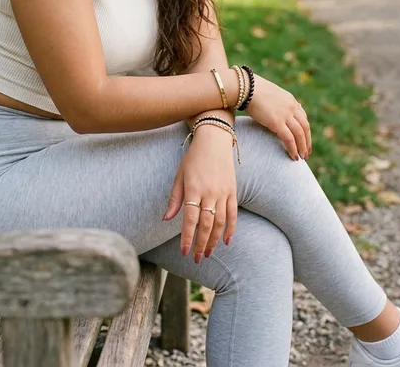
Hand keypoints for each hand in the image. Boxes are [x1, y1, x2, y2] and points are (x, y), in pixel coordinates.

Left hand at [163, 125, 237, 261]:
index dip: (187, 237)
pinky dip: (231, 229)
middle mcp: (209, 192)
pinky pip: (233, 214)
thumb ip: (175, 198)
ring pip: (220, 222)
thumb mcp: (179, 175)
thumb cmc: (193, 158)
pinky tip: (227, 241)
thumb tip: (167, 219)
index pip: (190, 219)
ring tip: (208, 253)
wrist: (214, 140)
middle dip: (201, 244)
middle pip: (206, 224)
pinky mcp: (232, 191)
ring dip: (214, 241)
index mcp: (193, 189)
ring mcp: (223, 192)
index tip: (184, 251)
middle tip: (196, 258)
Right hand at [245, 74, 311, 159]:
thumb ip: (275, 103)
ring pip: (300, 134)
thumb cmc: (251, 89)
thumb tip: (271, 110)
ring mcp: (285, 114)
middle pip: (305, 127)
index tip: (305, 139)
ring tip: (302, 157)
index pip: (303, 117)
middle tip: (306, 152)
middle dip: (307, 141)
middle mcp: (291, 107)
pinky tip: (293, 157)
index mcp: (290, 100)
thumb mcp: (269, 94)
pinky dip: (293, 149)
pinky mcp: (276, 122)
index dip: (305, 130)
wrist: (245, 87)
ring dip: (302, 147)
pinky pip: (289, 139)